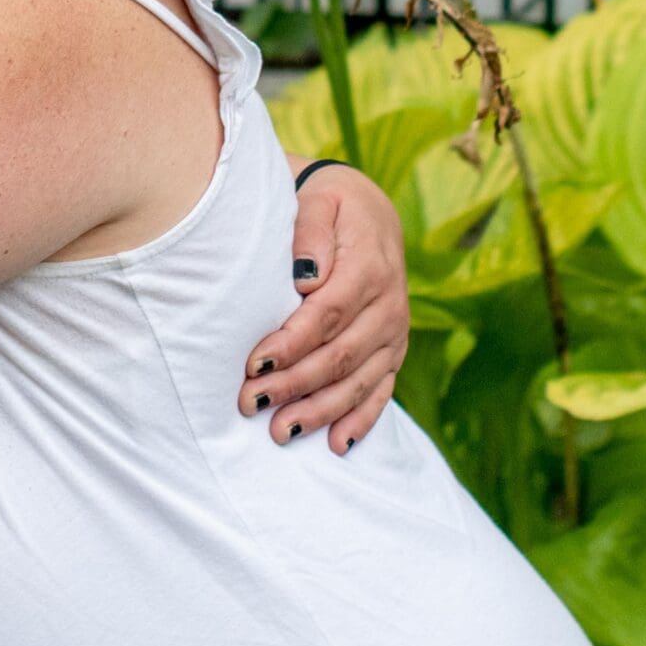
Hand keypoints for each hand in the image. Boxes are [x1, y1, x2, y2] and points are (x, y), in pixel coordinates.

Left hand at [239, 161, 410, 453]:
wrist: (365, 209)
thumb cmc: (326, 204)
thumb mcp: (317, 200)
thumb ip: (310, 231)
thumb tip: (305, 275)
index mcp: (369, 267)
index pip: (327, 314)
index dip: (291, 343)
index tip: (253, 364)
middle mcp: (389, 305)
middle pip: (341, 354)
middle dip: (295, 384)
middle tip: (251, 403)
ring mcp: (394, 332)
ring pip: (359, 380)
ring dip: (321, 409)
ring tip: (281, 431)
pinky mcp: (392, 350)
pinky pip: (381, 390)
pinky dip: (361, 419)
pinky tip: (337, 445)